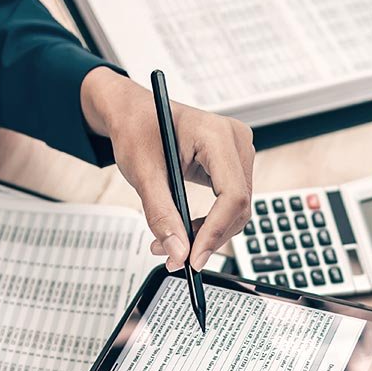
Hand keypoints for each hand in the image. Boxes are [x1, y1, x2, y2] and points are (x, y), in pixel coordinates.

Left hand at [80, 67, 253, 270]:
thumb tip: (178, 251)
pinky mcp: (231, 165)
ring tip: (171, 245)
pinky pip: (230, 203)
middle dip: (208, 237)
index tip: (194, 258)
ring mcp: (237, 153)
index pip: (232, 194)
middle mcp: (236, 141)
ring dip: (207, 234)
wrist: (133, 112)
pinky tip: (184, 232)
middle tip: (174, 257)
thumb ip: (161, 214)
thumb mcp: (142, 172)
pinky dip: (209, 223)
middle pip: (238, 206)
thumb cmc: (137, 127)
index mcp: (217, 134)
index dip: (215, 231)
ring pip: (236, 210)